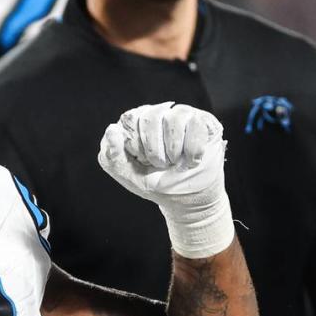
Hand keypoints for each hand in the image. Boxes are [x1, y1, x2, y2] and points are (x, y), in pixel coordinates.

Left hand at [98, 102, 233, 257]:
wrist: (188, 200)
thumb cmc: (156, 184)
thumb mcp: (128, 175)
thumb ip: (113, 155)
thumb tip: (112, 129)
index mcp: (136, 124)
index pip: (129, 118)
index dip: (135, 144)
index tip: (142, 162)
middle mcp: (158, 115)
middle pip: (150, 116)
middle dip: (153, 150)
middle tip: (159, 165)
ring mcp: (181, 116)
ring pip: (174, 118)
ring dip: (173, 150)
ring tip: (175, 164)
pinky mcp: (204, 121)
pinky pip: (196, 124)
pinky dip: (192, 150)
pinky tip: (191, 162)